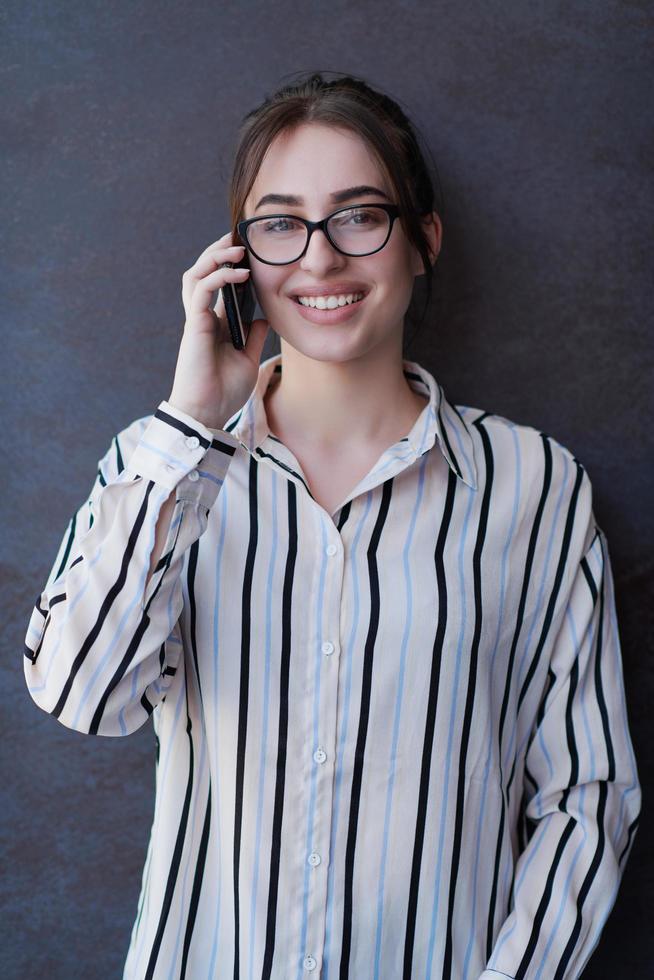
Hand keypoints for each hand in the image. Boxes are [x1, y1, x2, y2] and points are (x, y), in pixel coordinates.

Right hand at [169, 231, 269, 428]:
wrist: (208, 414)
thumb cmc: (224, 392)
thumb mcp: (247, 359)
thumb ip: (253, 337)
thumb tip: (263, 318)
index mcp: (214, 324)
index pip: (218, 285)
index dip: (230, 265)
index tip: (250, 251)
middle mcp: (203, 318)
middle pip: (203, 273)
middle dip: (218, 250)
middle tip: (239, 236)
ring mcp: (196, 321)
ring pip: (196, 274)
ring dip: (215, 256)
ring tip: (237, 247)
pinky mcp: (194, 326)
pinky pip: (201, 290)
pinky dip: (219, 276)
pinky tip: (238, 272)